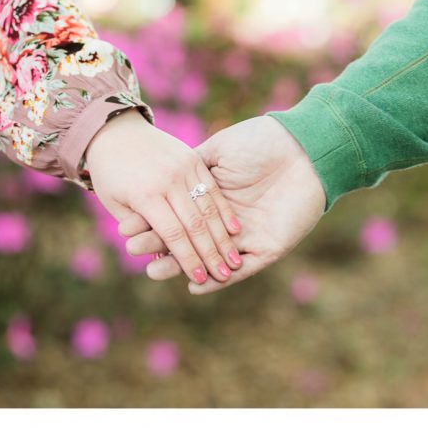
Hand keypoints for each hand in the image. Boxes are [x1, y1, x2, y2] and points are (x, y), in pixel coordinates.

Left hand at [85, 111, 242, 285]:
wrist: (114, 129)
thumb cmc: (109, 173)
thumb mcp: (115, 204)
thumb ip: (141, 230)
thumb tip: (163, 259)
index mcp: (146, 195)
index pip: (173, 235)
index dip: (188, 260)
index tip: (201, 281)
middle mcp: (168, 180)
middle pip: (195, 224)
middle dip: (211, 254)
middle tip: (224, 274)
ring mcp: (183, 166)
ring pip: (208, 206)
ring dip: (223, 235)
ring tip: (233, 258)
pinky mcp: (192, 156)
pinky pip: (211, 187)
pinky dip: (224, 209)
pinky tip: (234, 228)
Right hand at [119, 116, 325, 293]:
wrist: (302, 148)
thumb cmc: (261, 142)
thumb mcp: (219, 150)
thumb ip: (193, 166)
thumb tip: (160, 179)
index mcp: (216, 196)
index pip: (179, 213)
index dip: (153, 220)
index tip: (125, 226)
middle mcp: (228, 220)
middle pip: (189, 238)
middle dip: (160, 245)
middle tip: (132, 250)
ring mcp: (247, 237)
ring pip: (210, 259)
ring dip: (182, 267)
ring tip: (154, 272)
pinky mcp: (269, 248)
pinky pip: (242, 271)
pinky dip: (218, 282)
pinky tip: (195, 286)